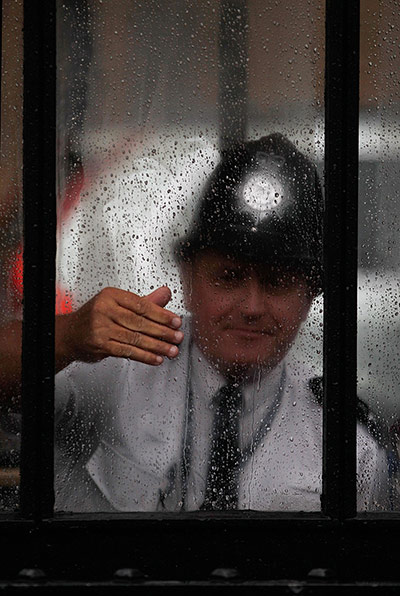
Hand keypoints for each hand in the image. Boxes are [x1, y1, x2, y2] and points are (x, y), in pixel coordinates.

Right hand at [55, 286, 182, 370]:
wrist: (70, 334)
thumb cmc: (96, 317)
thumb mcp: (118, 304)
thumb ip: (144, 301)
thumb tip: (165, 293)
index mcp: (111, 296)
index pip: (142, 305)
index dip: (162, 314)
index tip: (176, 321)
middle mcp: (104, 309)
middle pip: (140, 322)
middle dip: (162, 332)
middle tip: (177, 337)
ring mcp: (100, 327)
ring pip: (135, 338)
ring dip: (156, 346)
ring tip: (171, 350)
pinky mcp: (100, 344)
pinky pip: (127, 351)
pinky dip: (144, 356)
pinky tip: (156, 358)